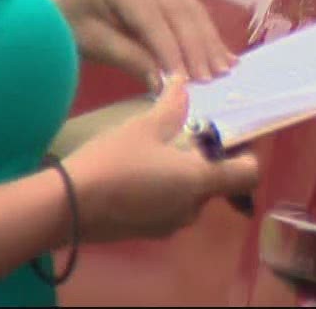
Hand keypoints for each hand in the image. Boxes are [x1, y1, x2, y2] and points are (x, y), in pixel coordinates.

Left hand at [43, 0, 237, 82]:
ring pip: (190, 10)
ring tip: (226, 69)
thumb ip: (130, 59)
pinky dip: (204, 34)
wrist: (54, 2)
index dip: (172, 51)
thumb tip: (165, 84)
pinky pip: (188, 10)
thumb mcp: (93, 43)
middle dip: (198, 48)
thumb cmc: (65, 22)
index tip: (187, 81)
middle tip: (216, 78)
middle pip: (179, 12)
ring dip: (208, 42)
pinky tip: (222, 54)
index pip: (153, 19)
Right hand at [64, 78, 259, 242]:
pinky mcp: (149, 232)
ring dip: (184, 174)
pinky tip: (139, 172)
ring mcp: (170, 225)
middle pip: (218, 183)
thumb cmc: (113, 162)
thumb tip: (183, 83)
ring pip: (191, 195)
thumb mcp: (143, 127)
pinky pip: (169, 207)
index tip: (231, 135)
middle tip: (187, 133)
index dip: (247, 153)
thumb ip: (171, 107)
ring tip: (159, 150)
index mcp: (200, 181)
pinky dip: (165, 190)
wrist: (67, 207)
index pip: (248, 174)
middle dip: (207, 159)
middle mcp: (193, 209)